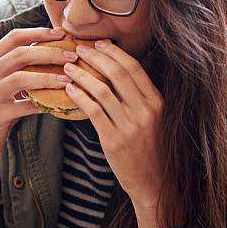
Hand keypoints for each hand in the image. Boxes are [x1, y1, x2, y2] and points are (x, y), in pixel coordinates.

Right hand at [0, 27, 73, 157]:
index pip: (14, 38)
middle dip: (50, 53)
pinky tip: (57, 103)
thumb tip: (54, 48)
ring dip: (48, 77)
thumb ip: (18, 65)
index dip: (39, 33)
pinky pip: (25, 106)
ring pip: (21, 78)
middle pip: (20, 54)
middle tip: (72, 56)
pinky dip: (43, 103)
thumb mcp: (1, 79)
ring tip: (67, 79)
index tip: (61, 34)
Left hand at [63, 39, 162, 204]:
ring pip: (102, 90)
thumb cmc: (152, 150)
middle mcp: (146, 111)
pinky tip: (69, 89)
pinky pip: (93, 111)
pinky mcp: (114, 140)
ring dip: (82, 75)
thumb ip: (141, 98)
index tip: (99, 44)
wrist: (155, 183)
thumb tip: (116, 72)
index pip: (134, 68)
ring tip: (68, 67)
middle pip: (118, 74)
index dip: (114, 53)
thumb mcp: (155, 119)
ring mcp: (130, 126)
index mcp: (157, 102)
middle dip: (96, 57)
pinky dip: (80, 96)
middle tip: (78, 49)